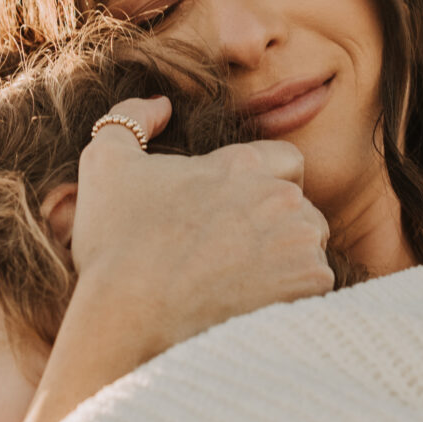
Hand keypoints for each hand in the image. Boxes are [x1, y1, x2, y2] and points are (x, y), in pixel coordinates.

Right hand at [69, 95, 334, 352]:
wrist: (129, 315)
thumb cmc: (115, 242)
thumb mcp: (105, 162)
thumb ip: (131, 117)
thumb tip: (162, 105)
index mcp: (241, 166)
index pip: (288, 161)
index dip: (270, 185)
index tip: (240, 214)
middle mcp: (279, 197)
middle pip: (300, 208)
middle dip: (277, 228)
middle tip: (236, 257)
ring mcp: (299, 241)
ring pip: (310, 246)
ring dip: (288, 261)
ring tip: (243, 286)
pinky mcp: (308, 284)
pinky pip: (317, 287)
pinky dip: (294, 297)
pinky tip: (256, 309)